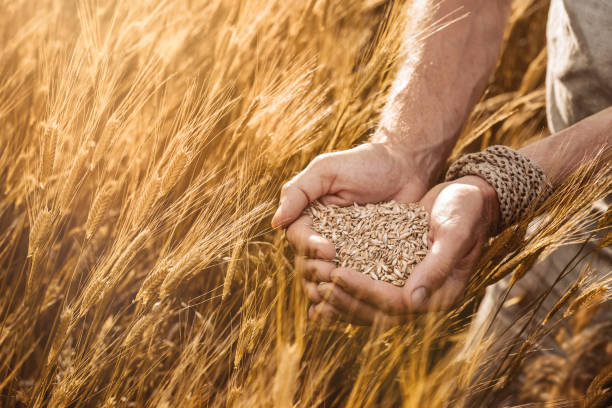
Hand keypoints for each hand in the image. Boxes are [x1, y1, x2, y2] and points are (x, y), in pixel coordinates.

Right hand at [272, 142, 433, 304]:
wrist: (405, 167)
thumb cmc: (364, 163)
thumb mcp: (327, 170)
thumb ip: (299, 192)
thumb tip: (275, 222)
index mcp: (309, 218)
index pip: (299, 239)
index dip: (310, 248)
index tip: (329, 250)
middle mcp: (324, 237)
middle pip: (308, 264)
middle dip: (318, 272)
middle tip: (335, 273)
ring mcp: (347, 252)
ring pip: (327, 279)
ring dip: (330, 290)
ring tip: (340, 294)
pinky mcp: (369, 262)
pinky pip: (356, 282)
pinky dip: (352, 295)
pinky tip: (355, 308)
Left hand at [308, 175, 499, 324]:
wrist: (468, 196)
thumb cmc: (465, 210)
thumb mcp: (454, 232)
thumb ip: (437, 265)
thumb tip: (413, 300)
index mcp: (441, 292)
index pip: (395, 303)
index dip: (364, 291)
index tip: (338, 274)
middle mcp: (423, 296)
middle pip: (378, 311)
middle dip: (346, 299)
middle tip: (319, 285)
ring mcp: (409, 287)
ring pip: (369, 306)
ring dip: (342, 300)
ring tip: (315, 288)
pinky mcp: (397, 273)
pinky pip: (368, 289)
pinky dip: (346, 289)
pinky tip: (323, 283)